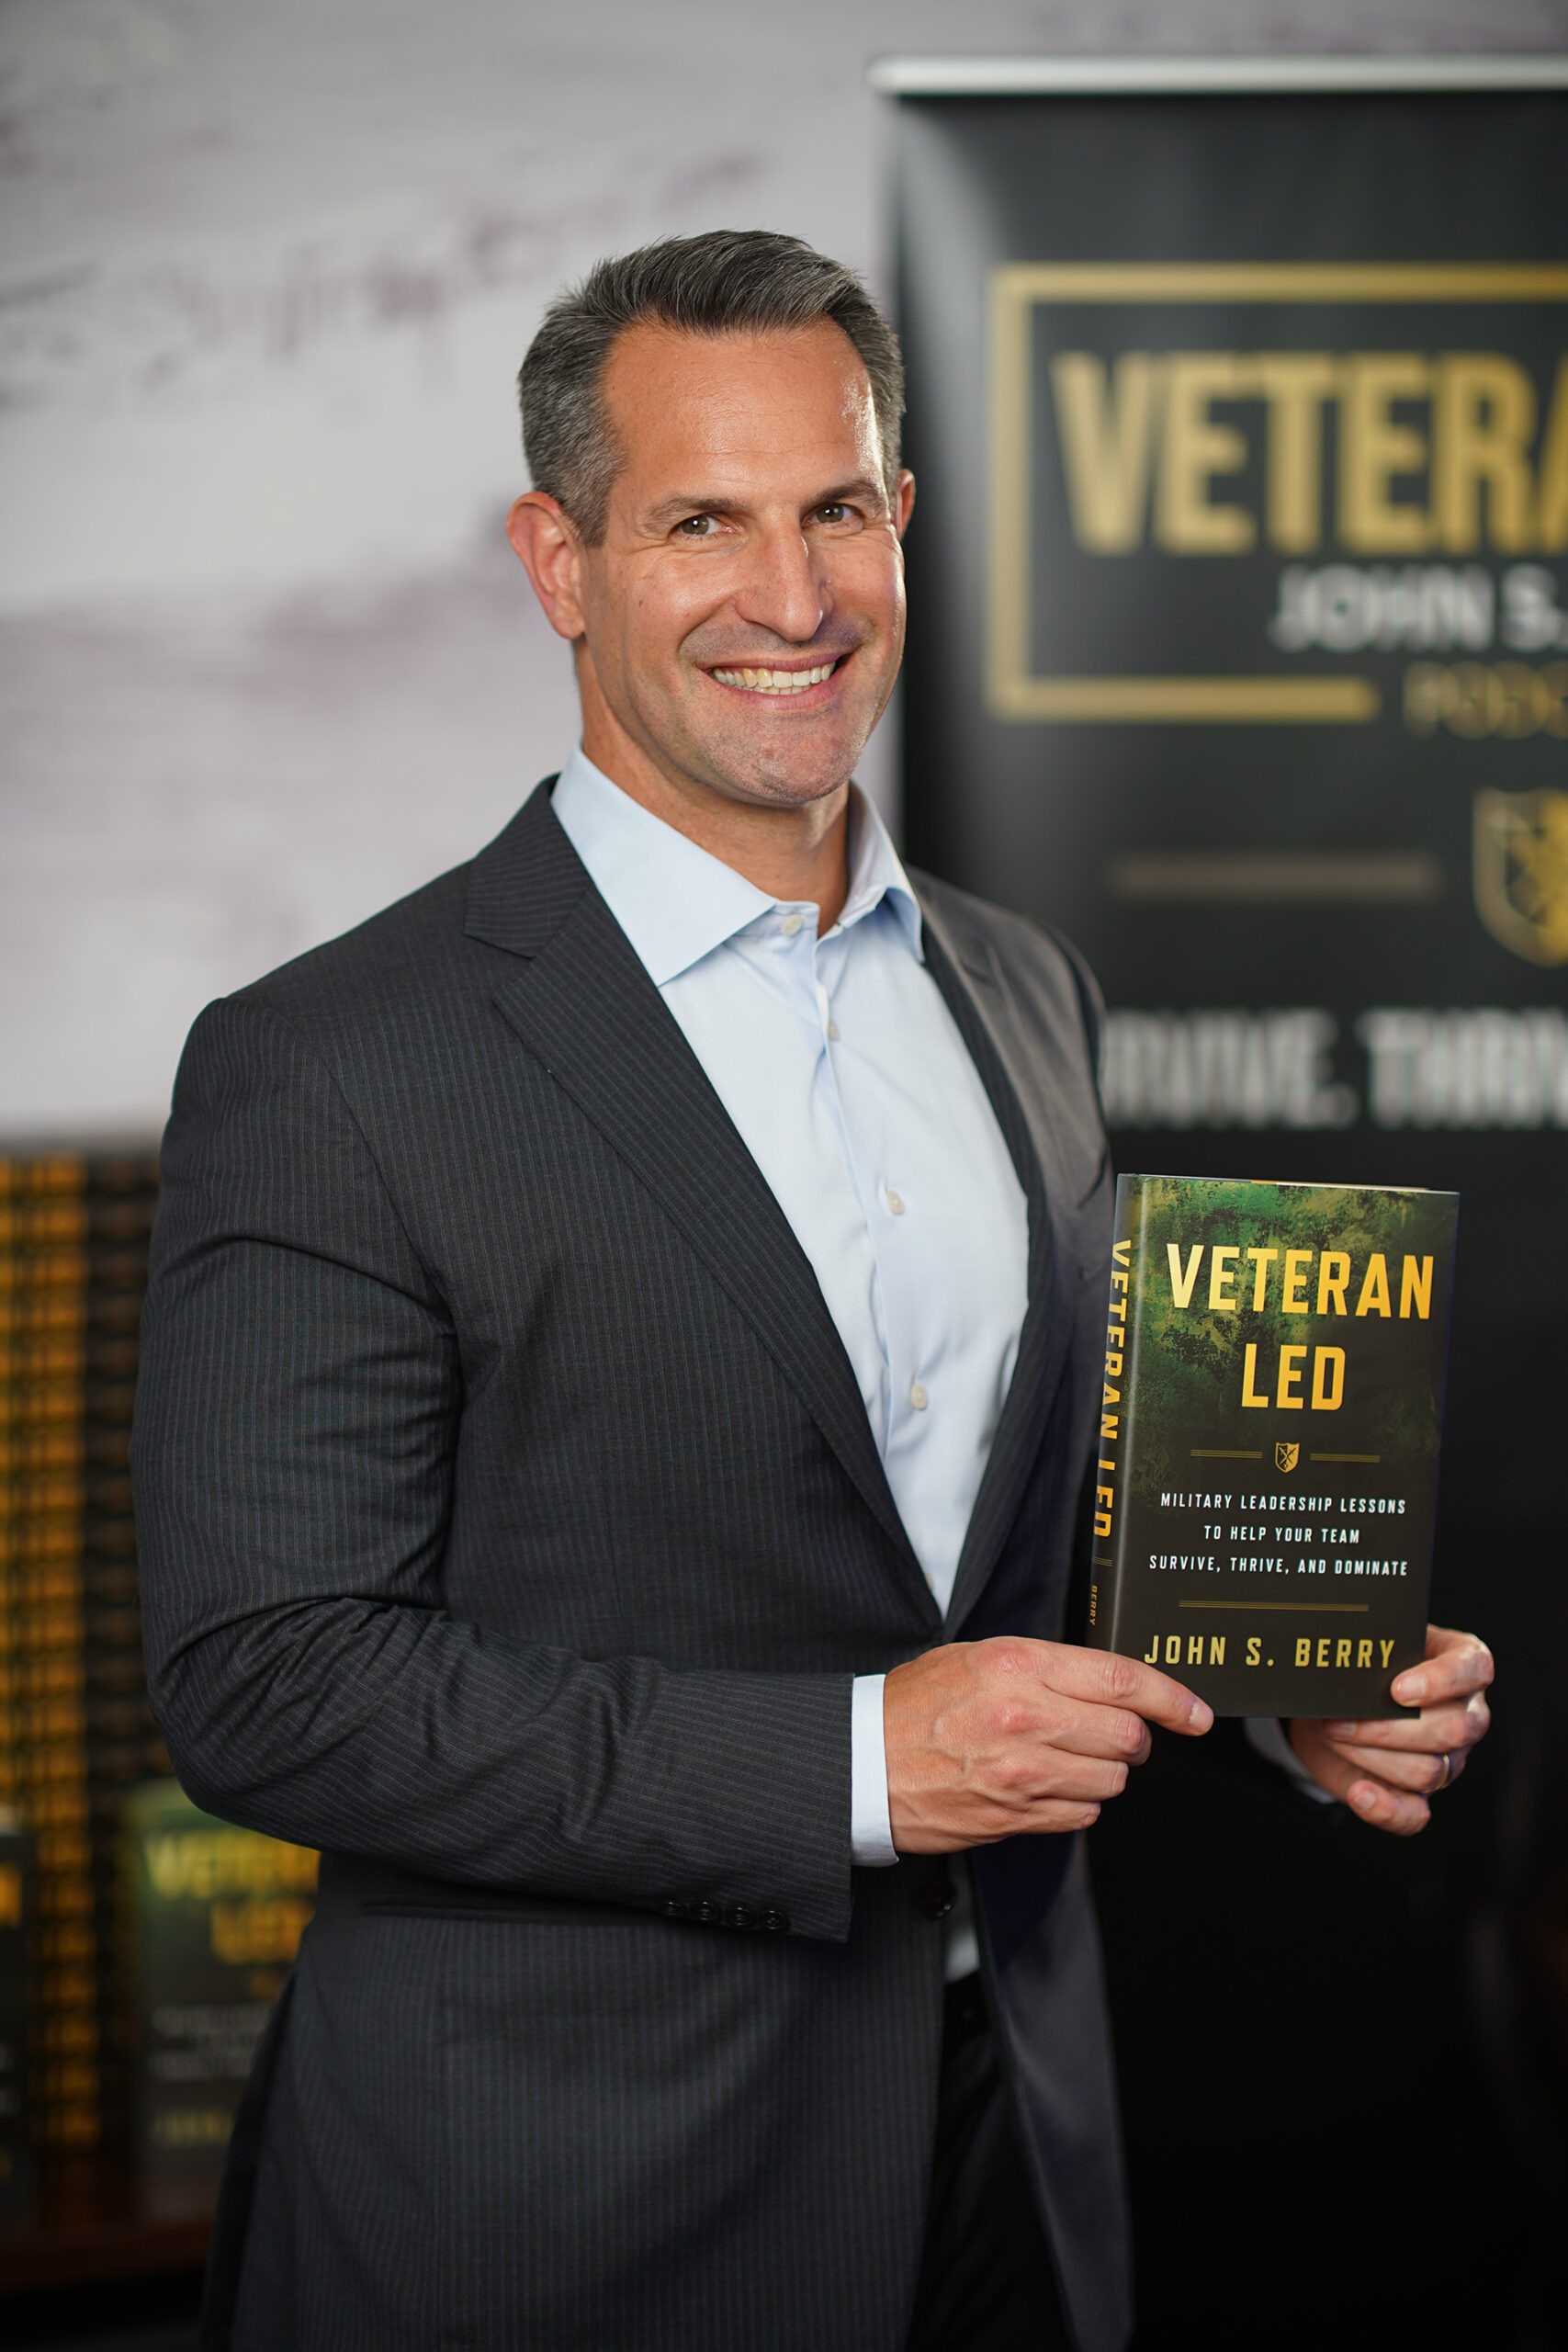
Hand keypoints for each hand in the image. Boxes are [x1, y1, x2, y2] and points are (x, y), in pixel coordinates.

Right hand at [883, 1637, 1212, 1853]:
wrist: (862, 1762)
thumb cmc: (916, 1705)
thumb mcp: (977, 1657)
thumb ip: (1045, 1666)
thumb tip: (1109, 1684)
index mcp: (1017, 1665)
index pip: (1121, 1680)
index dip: (1172, 1698)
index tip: (1196, 1713)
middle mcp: (1025, 1717)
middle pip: (1127, 1735)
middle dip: (1134, 1738)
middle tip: (1115, 1735)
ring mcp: (1022, 1773)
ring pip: (1110, 1780)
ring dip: (1103, 1773)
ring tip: (1065, 1760)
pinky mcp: (1015, 1817)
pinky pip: (1083, 1816)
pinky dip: (1078, 1804)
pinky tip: (1047, 1787)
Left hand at [1286, 1623, 1492, 1834]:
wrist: (1333, 1709)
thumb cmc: (1362, 1670)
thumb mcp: (1367, 1651)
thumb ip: (1368, 1653)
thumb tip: (1346, 1663)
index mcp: (1463, 1665)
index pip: (1474, 1669)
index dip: (1441, 1680)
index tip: (1397, 1689)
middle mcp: (1466, 1715)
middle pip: (1452, 1729)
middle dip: (1388, 1727)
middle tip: (1338, 1717)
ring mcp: (1449, 1760)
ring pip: (1428, 1770)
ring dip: (1371, 1755)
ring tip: (1331, 1733)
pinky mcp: (1421, 1796)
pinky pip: (1414, 1815)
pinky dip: (1385, 1807)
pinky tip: (1359, 1793)